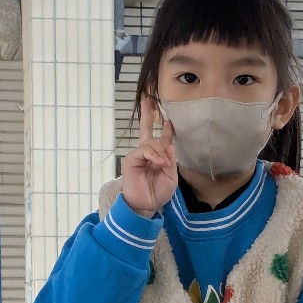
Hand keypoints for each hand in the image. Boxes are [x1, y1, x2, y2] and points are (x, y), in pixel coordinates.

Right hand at [122, 95, 177, 215]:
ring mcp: (138, 155)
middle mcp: (147, 153)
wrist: (146, 206)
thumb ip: (171, 161)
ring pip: (151, 142)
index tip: (169, 118)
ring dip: (160, 152)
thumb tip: (169, 144)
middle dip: (147, 113)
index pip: (162, 138)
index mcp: (158, 157)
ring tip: (163, 165)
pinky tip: (158, 162)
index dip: (166, 128)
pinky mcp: (131, 160)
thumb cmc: (158, 193)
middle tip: (147, 97)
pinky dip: (153, 155)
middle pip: (146, 129)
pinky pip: (144, 150)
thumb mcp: (171, 177)